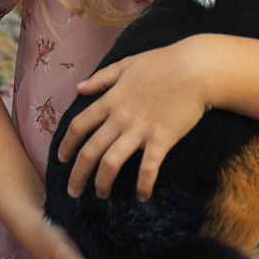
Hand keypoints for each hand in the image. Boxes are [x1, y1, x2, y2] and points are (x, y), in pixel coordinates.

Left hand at [57, 41, 209, 202]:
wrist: (196, 67)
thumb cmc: (163, 63)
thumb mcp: (127, 64)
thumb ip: (102, 77)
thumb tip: (79, 88)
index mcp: (111, 99)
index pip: (79, 126)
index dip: (67, 146)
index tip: (62, 160)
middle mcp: (120, 116)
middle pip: (89, 151)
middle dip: (77, 176)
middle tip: (73, 192)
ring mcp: (140, 128)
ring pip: (110, 163)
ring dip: (102, 183)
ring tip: (102, 195)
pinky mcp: (162, 138)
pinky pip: (147, 168)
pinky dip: (143, 185)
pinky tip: (142, 196)